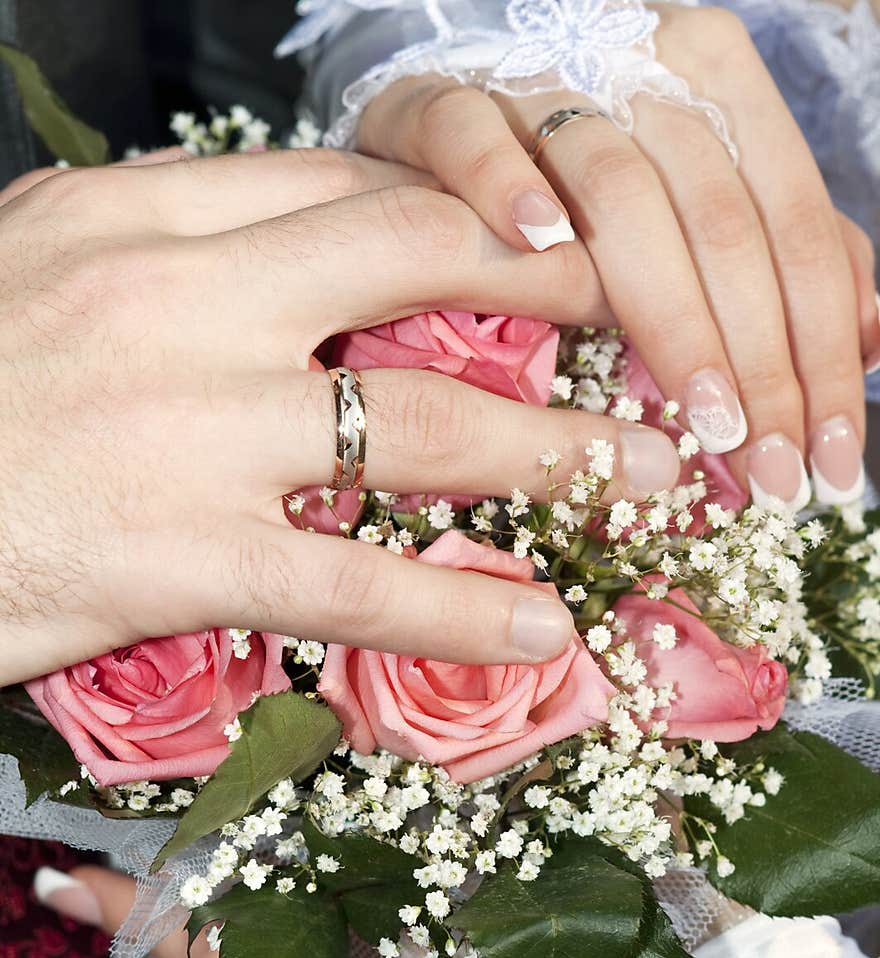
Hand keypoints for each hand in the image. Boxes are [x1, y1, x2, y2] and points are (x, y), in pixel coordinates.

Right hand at [0, 147, 681, 686]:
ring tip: (659, 478)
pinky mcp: (181, 558)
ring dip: (565, 452)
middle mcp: (186, 301)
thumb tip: (259, 242)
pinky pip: (356, 587)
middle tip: (655, 320)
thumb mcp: (29, 263)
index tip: (552, 246)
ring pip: (426, 427)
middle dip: (562, 288)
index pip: (349, 186)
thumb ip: (149, 240)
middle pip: (421, 263)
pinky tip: (540, 633)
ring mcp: (194, 432)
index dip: (474, 212)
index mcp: (142, 215)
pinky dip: (461, 613)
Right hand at [358, 4, 879, 507]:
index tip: (827, 458)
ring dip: (672, 321)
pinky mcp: (445, 101)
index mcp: (721, 89)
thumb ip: (785, 257)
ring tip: (703, 424)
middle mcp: (644, 73)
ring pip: (623, 197)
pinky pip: (474, 134)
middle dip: (759, 365)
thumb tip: (873, 338)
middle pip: (725, 226)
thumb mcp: (699, 209)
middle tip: (768, 474)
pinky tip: (540, 248)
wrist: (444, 130)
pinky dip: (506, 186)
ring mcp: (544, 85)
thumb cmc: (581, 187)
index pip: (796, 229)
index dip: (821, 351)